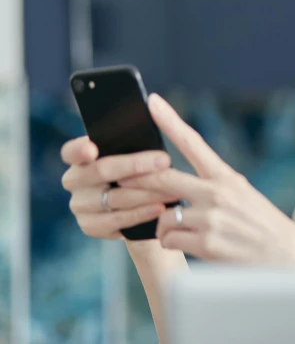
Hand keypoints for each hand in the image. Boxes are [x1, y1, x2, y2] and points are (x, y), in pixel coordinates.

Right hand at [61, 137, 178, 238]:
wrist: (143, 204)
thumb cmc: (140, 169)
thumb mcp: (136, 152)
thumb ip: (134, 143)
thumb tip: (154, 119)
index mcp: (79, 157)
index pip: (71, 150)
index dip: (80, 149)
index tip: (92, 148)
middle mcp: (74, 180)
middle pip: (100, 171)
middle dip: (136, 165)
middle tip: (165, 161)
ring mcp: (80, 205)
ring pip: (113, 198)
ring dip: (146, 192)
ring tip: (172, 187)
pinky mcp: (91, 226)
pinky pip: (117, 220)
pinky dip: (142, 214)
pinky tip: (161, 208)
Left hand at [119, 94, 294, 265]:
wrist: (289, 257)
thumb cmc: (263, 227)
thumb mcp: (244, 196)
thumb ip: (213, 188)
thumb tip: (174, 186)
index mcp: (228, 177)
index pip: (194, 142)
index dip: (170, 120)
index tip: (152, 101)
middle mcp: (219, 193)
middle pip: (163, 179)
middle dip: (136, 180)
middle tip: (119, 181)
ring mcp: (212, 218)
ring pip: (163, 216)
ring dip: (163, 225)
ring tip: (181, 231)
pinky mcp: (207, 244)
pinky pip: (169, 240)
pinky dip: (172, 243)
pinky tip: (190, 245)